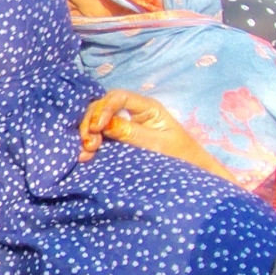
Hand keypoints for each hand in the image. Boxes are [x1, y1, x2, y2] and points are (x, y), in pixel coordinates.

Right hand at [79, 90, 234, 181]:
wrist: (190, 177)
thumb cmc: (180, 157)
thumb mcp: (157, 145)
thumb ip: (131, 133)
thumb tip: (103, 125)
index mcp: (147, 108)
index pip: (119, 97)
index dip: (104, 108)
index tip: (97, 127)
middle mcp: (133, 113)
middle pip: (103, 107)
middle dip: (91, 122)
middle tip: (89, 143)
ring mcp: (124, 127)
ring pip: (97, 121)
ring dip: (87, 133)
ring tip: (86, 151)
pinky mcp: (118, 141)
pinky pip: (99, 137)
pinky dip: (89, 144)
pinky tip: (85, 155)